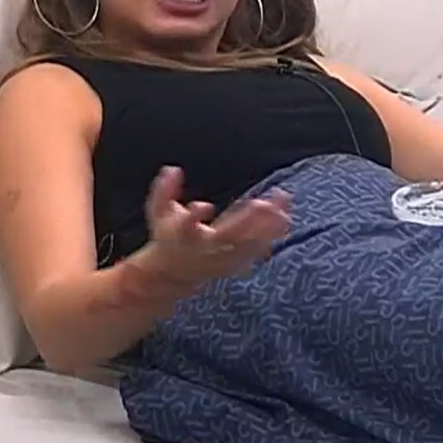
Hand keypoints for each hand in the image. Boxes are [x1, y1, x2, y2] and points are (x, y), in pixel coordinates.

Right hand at [109, 167, 290, 312]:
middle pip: (228, 236)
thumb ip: (164, 190)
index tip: (205, 207)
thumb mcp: (158, 212)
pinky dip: (270, 238)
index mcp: (185, 234)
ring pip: (247, 245)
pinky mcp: (233, 263)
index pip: (187, 226)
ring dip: (266, 229)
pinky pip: (255, 251)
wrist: (173, 274)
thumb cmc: (167, 236)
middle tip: (264, 204)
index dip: (194, 217)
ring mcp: (221, 258)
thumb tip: (173, 168)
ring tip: (284, 209)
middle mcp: (205, 248)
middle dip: (246, 222)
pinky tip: (285, 221)